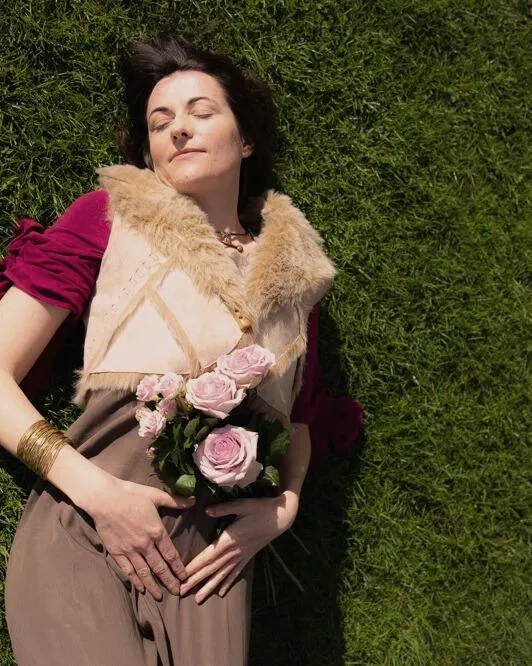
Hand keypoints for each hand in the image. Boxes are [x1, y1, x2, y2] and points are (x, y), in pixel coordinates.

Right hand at [84, 476, 194, 600]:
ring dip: (153, 586)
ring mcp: (130, 550)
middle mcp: (145, 544)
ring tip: (160, 596)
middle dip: (170, 581)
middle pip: (160, 568)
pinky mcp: (116, 552)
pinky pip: (127, 570)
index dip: (179, 568)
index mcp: (156, 531)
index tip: (185, 577)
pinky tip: (140, 588)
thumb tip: (193, 500)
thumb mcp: (156, 495)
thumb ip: (175, 501)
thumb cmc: (131, 494)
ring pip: (144, 573)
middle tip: (177, 592)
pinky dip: (135, 580)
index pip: (171, 555)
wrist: (105, 499)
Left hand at [180, 491, 299, 603]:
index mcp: (229, 539)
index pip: (208, 557)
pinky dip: (228, 582)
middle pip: (212, 569)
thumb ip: (223, 508)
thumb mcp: (242, 504)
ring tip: (198, 599)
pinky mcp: (248, 556)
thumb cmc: (260, 508)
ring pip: (223, 574)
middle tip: (181, 592)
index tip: (181, 577)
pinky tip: (221, 593)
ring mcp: (242, 556)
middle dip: (196, 581)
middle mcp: (234, 551)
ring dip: (209, 587)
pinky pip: (236, 572)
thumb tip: (206, 510)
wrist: (281, 518)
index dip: (195, 567)